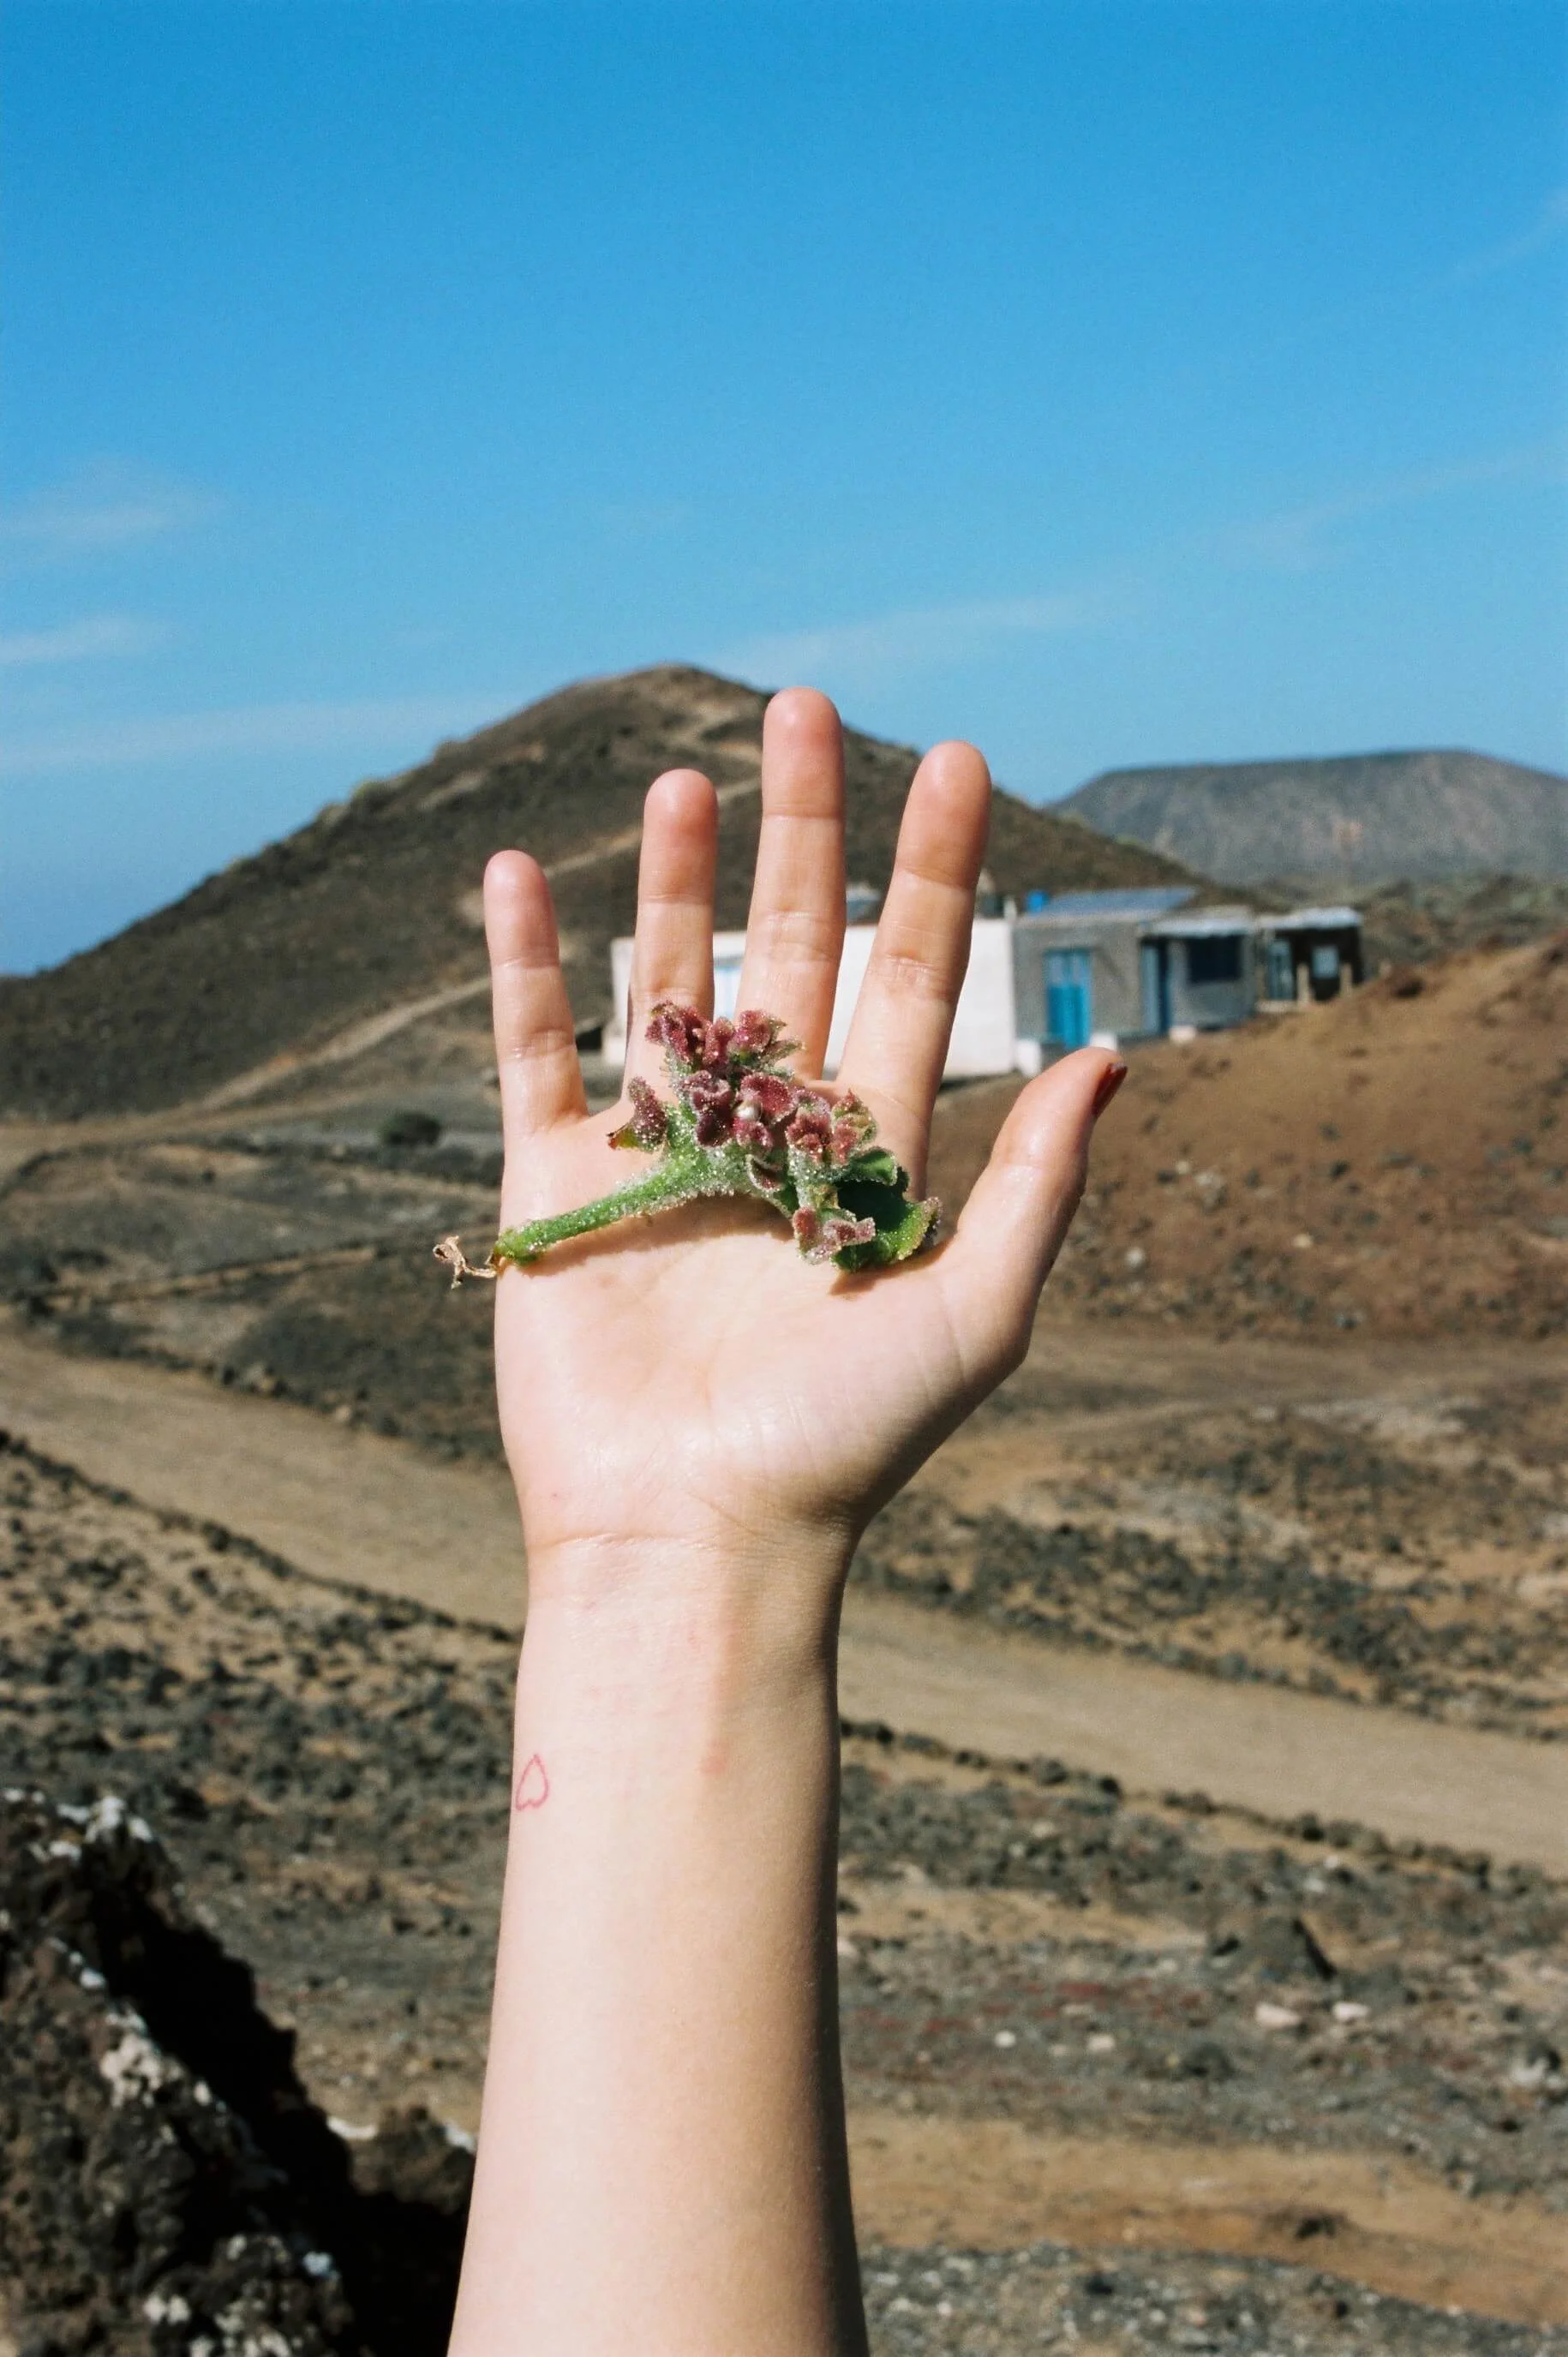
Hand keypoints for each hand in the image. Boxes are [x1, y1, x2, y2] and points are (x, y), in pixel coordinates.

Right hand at [481, 687, 1121, 1605]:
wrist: (695, 1539)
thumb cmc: (845, 1445)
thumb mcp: (973, 1311)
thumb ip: (1035, 1181)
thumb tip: (1114, 1055)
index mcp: (868, 1150)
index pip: (913, 973)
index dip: (936, 870)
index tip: (957, 760)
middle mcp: (766, 1132)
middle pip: (790, 945)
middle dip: (804, 830)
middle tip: (808, 705)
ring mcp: (658, 1151)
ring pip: (667, 975)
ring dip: (677, 876)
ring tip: (690, 775)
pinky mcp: (556, 1185)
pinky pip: (533, 1049)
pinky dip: (524, 963)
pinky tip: (522, 871)